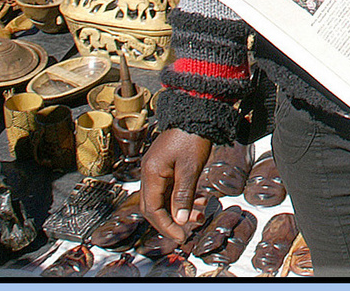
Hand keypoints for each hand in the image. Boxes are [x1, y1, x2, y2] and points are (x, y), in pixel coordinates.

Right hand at [139, 128, 211, 242]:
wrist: (195, 112)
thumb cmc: (192, 137)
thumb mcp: (190, 168)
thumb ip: (184, 195)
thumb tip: (179, 220)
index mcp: (152, 173)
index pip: (152, 209)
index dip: (165, 226)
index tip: (181, 236)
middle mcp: (150, 172)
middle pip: (153, 206)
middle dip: (169, 221)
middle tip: (186, 231)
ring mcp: (157, 168)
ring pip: (163, 198)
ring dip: (178, 209)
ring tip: (199, 214)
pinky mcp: (166, 165)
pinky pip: (170, 188)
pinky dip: (181, 197)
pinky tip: (198, 201)